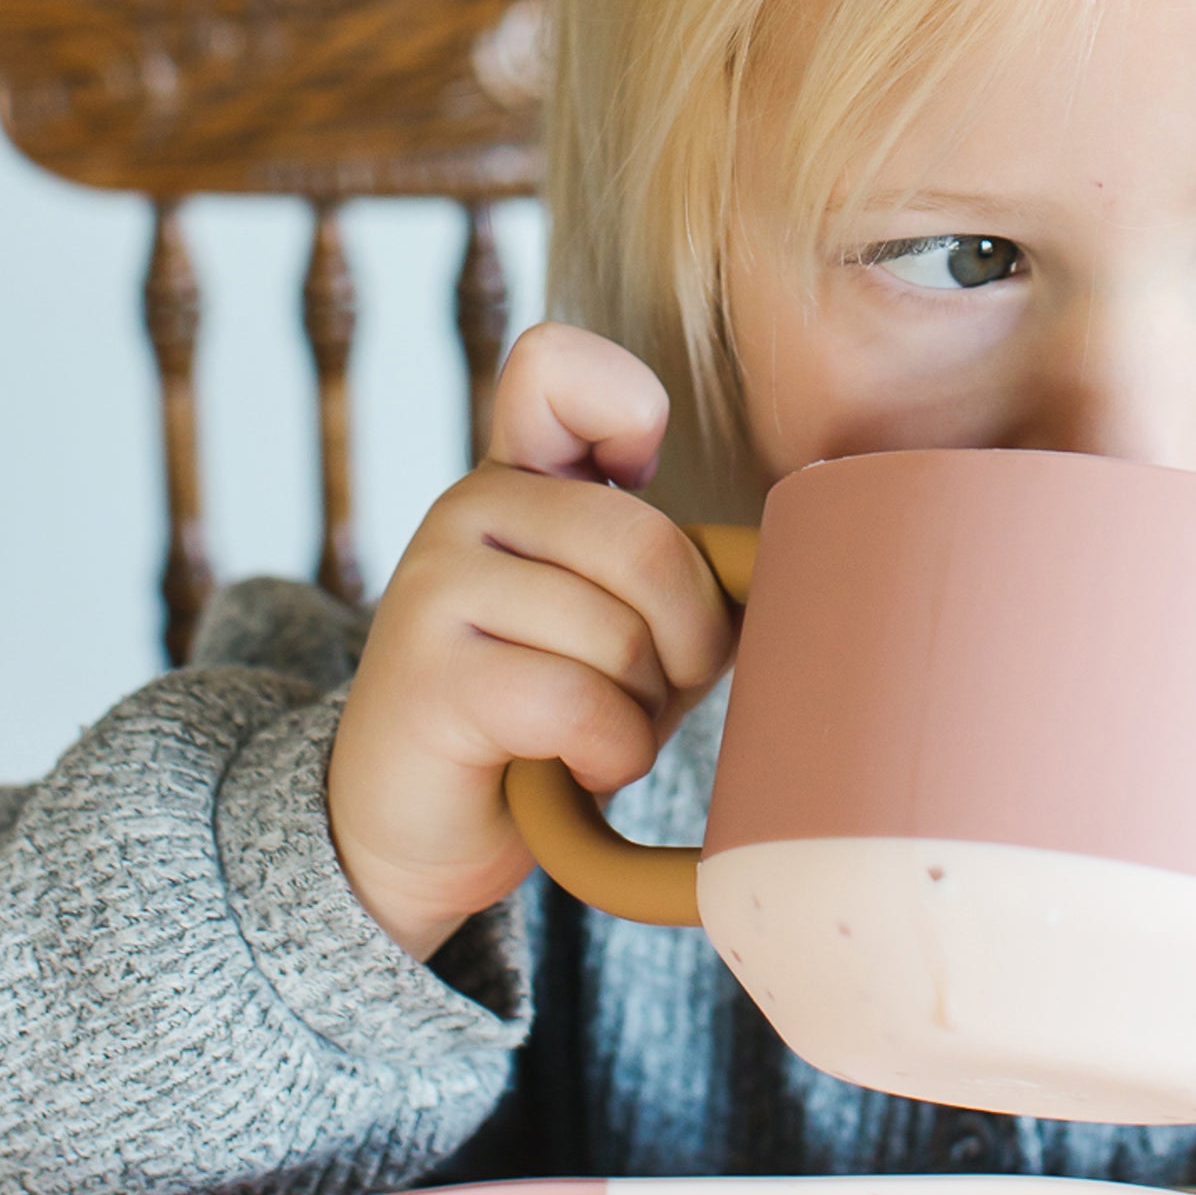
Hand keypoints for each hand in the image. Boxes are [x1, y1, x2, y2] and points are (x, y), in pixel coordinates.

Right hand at [327, 323, 739, 957]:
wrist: (420, 829)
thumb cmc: (546, 719)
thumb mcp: (613, 618)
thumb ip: (667, 567)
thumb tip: (775, 563)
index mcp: (519, 478)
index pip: (554, 365)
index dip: (627, 409)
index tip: (641, 482)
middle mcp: (468, 508)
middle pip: (650, 548)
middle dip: (687, 646)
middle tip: (650, 694)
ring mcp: (436, 584)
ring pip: (620, 639)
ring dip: (642, 716)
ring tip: (596, 735)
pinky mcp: (430, 676)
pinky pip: (581, 705)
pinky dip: (610, 755)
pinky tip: (576, 768)